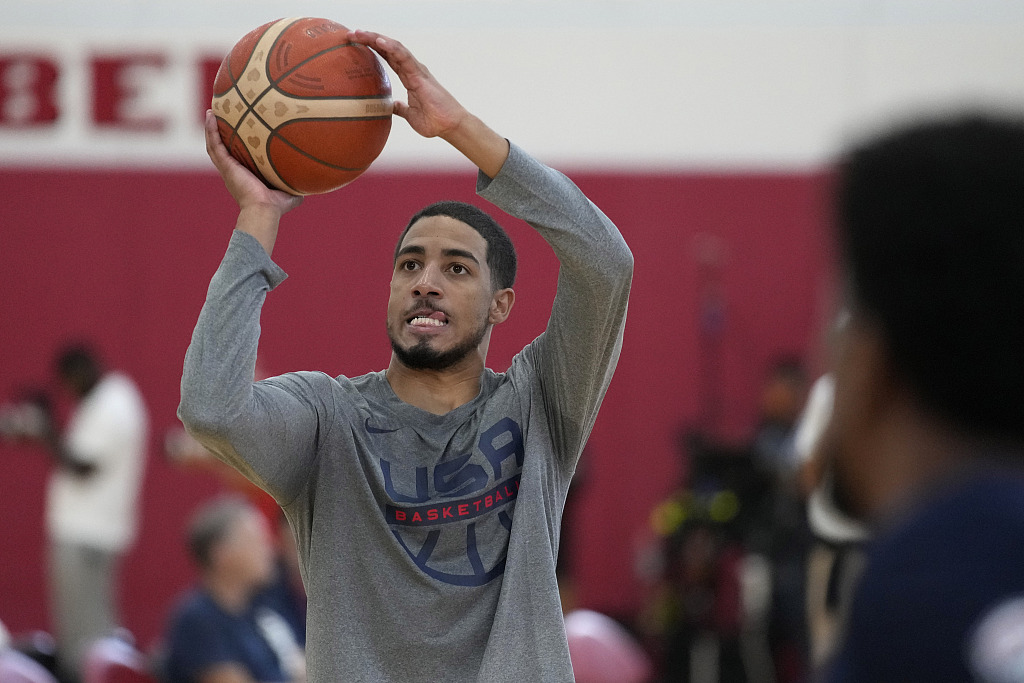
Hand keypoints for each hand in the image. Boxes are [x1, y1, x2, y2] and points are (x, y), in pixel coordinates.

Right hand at [205, 110, 301, 253]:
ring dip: (211, 128)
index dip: (237, 144)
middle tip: (221, 116)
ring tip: (211, 111)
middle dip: (221, 133)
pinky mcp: (225, 165)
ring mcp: (228, 168)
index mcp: (245, 175)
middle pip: (224, 148)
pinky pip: (214, 144)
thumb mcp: (290, 193)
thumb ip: (297, 185)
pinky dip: (210, 130)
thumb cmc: (277, 206)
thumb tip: (311, 180)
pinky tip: (210, 115)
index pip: (239, 156)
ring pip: (214, 144)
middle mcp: (234, 171)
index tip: (240, 130)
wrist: (265, 210)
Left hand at [346, 30, 466, 139]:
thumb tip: (389, 106)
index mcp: (409, 77)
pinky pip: (403, 56)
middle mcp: (412, 70)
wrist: (450, 126)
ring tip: (359, 33)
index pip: (388, 58)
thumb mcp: (410, 115)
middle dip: (369, 39)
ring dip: (375, 38)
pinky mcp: (420, 74)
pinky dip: (390, 47)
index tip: (355, 44)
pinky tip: (378, 40)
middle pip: (388, 49)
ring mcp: (416, 70)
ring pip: (393, 47)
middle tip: (351, 34)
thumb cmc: (435, 121)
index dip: (372, 49)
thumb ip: (400, 108)